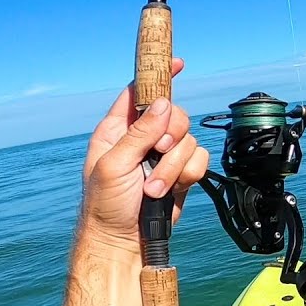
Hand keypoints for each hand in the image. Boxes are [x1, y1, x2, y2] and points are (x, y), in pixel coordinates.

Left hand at [80, 58, 209, 251]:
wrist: (124, 242)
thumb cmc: (106, 206)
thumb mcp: (114, 165)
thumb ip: (139, 133)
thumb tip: (163, 103)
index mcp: (118, 129)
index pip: (139, 93)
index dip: (157, 77)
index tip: (177, 63)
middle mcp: (143, 138)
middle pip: (174, 114)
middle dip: (171, 135)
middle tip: (158, 152)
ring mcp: (163, 156)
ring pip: (189, 140)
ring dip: (174, 167)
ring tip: (154, 189)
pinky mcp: (181, 174)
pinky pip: (199, 161)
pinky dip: (188, 175)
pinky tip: (171, 191)